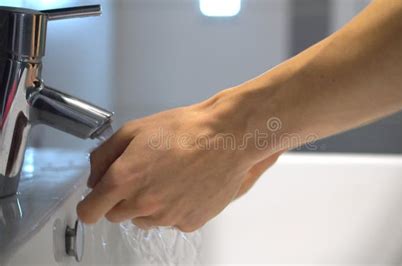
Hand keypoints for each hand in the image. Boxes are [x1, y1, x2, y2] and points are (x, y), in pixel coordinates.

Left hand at [77, 94, 281, 231]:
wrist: (227, 138)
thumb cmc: (184, 129)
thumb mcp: (135, 130)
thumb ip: (104, 156)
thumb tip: (94, 178)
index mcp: (124, 179)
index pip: (89, 212)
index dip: (90, 205)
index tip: (96, 199)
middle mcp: (144, 204)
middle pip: (116, 216)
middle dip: (121, 199)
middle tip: (142, 175)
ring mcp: (168, 217)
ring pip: (144, 220)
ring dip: (149, 205)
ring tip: (169, 178)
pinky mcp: (190, 223)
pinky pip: (171, 221)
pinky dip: (174, 208)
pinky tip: (185, 186)